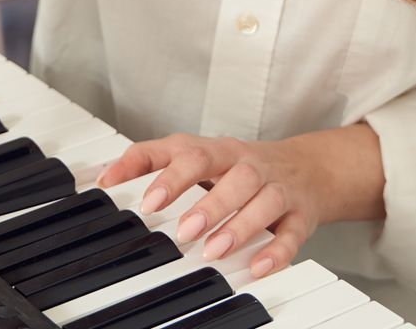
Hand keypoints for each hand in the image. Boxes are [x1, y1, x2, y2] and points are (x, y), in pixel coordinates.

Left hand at [95, 134, 326, 278]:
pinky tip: (257, 266)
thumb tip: (107, 176)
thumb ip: (150, 158)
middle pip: (236, 177)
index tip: (149, 202)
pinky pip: (293, 233)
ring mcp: (279, 189)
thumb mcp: (196, 151)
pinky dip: (277, 251)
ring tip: (214, 250)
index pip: (196, 155)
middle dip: (210, 205)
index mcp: (222, 150)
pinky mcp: (300, 216)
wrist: (308, 167)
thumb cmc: (239, 164)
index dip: (172, 177)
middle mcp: (251, 166)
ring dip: (239, 226)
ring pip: (265, 202)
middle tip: (184, 232)